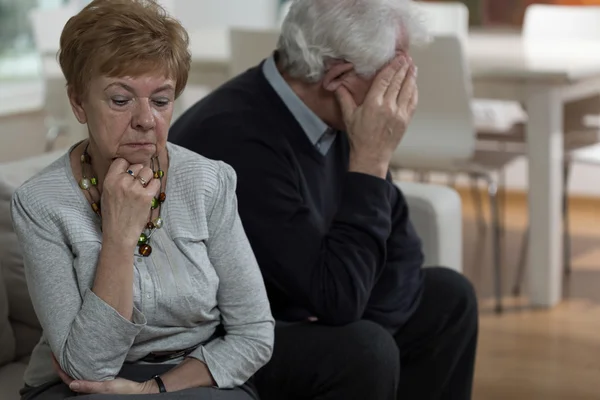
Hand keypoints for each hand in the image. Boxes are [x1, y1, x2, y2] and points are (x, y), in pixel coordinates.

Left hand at [52, 354, 156, 394]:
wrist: (138, 389)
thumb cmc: (123, 390)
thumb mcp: (106, 387)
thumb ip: (89, 386)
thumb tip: (71, 384)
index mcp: (87, 392)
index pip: (68, 380)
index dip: (60, 369)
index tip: (55, 357)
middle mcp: (88, 388)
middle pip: (71, 376)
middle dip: (63, 366)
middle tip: (58, 352)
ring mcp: (94, 383)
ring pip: (78, 374)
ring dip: (71, 364)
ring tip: (67, 352)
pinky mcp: (100, 380)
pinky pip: (86, 372)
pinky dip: (80, 365)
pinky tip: (81, 358)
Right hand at [100, 158, 160, 248]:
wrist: (119, 234)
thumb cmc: (112, 216)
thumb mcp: (106, 194)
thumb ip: (115, 180)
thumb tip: (128, 168)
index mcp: (109, 180)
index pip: (122, 161)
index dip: (127, 166)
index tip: (129, 174)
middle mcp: (122, 182)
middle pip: (137, 166)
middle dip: (139, 173)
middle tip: (137, 185)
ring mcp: (135, 189)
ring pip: (148, 171)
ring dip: (148, 178)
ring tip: (143, 189)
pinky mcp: (146, 196)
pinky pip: (156, 182)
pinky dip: (154, 186)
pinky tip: (149, 193)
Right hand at [336, 55, 417, 177]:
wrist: (371, 156)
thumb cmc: (359, 137)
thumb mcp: (349, 116)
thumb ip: (344, 98)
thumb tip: (336, 85)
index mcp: (373, 104)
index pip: (384, 79)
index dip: (392, 67)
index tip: (397, 58)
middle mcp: (388, 107)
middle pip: (398, 82)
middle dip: (403, 68)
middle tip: (406, 57)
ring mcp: (399, 114)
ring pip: (408, 89)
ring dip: (411, 76)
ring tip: (412, 66)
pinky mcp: (405, 120)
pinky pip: (412, 101)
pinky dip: (414, 91)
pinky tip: (414, 84)